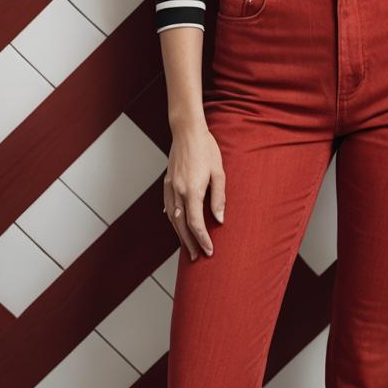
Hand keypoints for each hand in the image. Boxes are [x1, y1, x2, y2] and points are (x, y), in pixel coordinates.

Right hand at [163, 124, 224, 260]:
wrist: (187, 131)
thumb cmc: (206, 148)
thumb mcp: (219, 172)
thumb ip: (219, 197)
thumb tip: (219, 219)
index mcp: (192, 190)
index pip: (195, 223)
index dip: (202, 239)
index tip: (209, 251)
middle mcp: (178, 192)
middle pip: (181, 226)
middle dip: (190, 243)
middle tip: (198, 257)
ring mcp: (170, 187)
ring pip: (172, 218)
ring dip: (180, 235)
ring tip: (188, 247)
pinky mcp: (167, 182)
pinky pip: (168, 206)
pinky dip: (172, 219)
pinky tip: (175, 224)